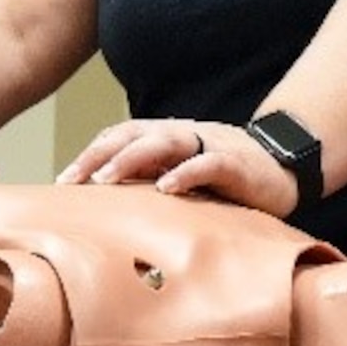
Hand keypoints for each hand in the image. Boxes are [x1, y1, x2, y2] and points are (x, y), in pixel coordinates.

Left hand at [56, 118, 300, 215]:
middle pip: (132, 135)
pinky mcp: (234, 163)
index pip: (120, 136)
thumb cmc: (224, 176)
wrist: (283, 166)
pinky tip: (165, 187)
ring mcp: (208, 144)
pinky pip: (206, 163)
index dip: (91, 153)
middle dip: (99, 155)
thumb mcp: (182, 175)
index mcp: (166, 136)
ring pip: (163, 143)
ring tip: (105, 179)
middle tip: (72, 180)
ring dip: (131, 159)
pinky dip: (185, 172)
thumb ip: (152, 182)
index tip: (63, 180)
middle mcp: (182, 134)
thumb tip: (108, 211)